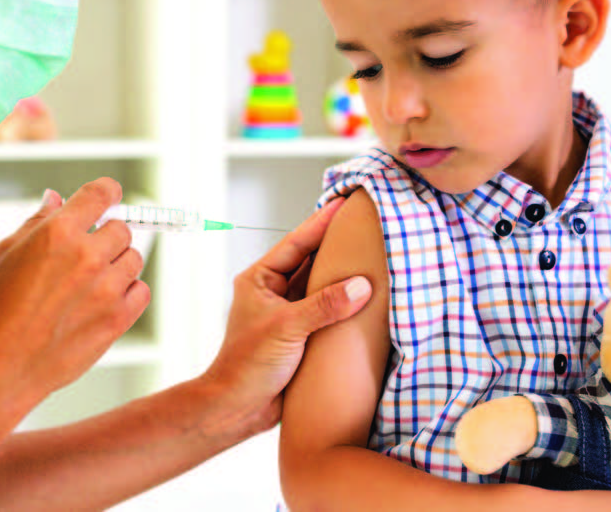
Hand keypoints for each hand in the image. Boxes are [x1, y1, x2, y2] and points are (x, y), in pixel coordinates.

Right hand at [0, 178, 149, 404]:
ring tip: (89, 284)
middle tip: (85, 256)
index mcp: (58, 232)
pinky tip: (104, 300)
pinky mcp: (118, 317)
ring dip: (117, 265)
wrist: (2, 363)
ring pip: (133, 258)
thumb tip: (55, 199)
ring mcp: (106, 287)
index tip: (111, 196)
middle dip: (105, 238)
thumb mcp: (7, 252)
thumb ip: (37, 221)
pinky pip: (141, 290)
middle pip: (121, 229)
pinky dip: (128, 292)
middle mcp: (87, 255)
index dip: (108, 192)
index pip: (101, 194)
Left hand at [197, 198, 372, 438]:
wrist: (237, 408)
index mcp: (260, 279)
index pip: (296, 244)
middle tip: (365, 222)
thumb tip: (360, 286)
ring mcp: (288, 314)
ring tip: (373, 254)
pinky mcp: (301, 336)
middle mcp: (274, 292)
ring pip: (321, 286)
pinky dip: (346, 304)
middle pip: (310, 261)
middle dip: (336, 244)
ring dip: (343, 275)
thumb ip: (323, 306)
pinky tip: (368, 297)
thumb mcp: (287, 328)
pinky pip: (328, 312)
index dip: (321, 223)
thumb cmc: (248, 365)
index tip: (345, 203)